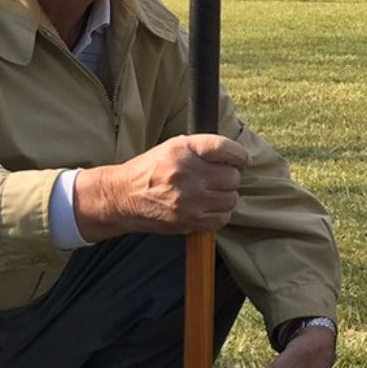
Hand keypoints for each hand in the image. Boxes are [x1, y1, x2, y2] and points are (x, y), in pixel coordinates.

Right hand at [73, 134, 248, 240]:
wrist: (124, 197)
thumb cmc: (151, 170)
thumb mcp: (173, 147)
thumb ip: (203, 148)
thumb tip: (237, 157)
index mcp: (182, 150)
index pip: (223, 148)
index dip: (239, 154)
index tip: (242, 159)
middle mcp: (186, 174)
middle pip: (232, 177)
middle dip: (229, 177)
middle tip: (218, 178)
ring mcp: (189, 200)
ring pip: (231, 199)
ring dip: (226, 196)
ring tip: (211, 193)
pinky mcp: (189, 221)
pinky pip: (222, 218)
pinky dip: (219, 213)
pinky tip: (206, 206)